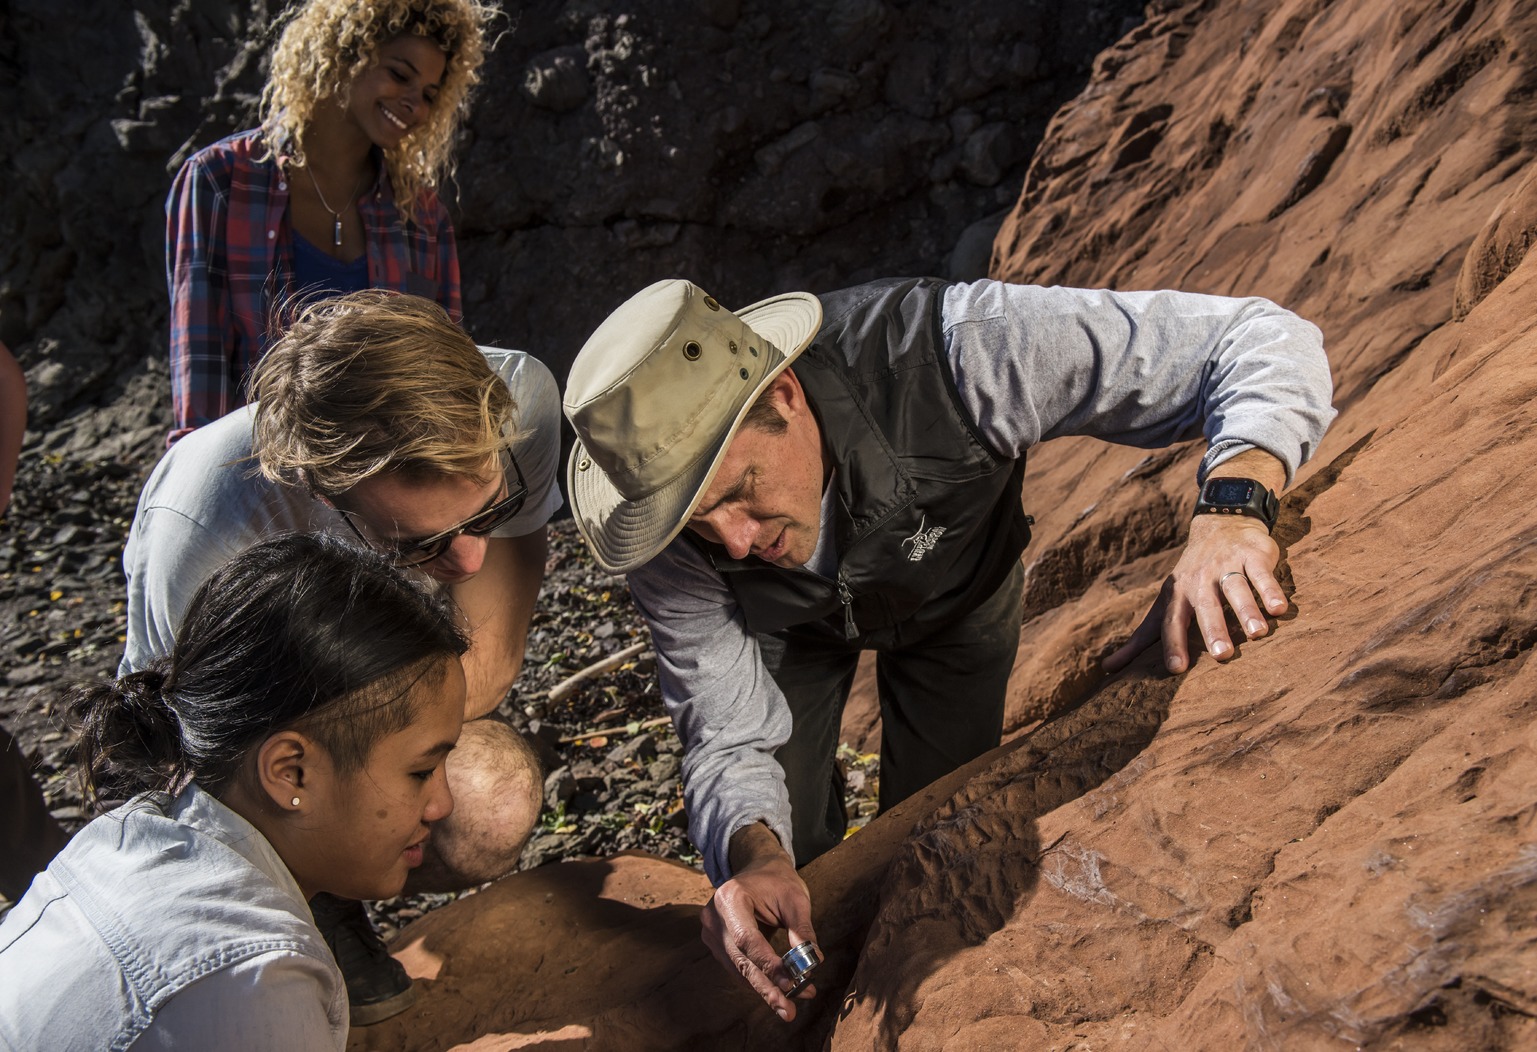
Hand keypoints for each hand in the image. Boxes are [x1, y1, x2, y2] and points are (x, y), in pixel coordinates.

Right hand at [700, 823, 819, 1020]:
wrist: (757, 868)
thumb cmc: (778, 881)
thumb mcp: (796, 899)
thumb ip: (802, 930)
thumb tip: (813, 962)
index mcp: (730, 898)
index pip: (748, 940)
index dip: (769, 966)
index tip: (792, 986)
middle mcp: (713, 917)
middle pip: (741, 961)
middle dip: (767, 988)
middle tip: (789, 1011)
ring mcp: (711, 932)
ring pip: (738, 970)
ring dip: (764, 990)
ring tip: (789, 1007)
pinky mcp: (715, 943)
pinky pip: (736, 968)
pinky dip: (757, 981)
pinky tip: (777, 994)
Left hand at [1104, 511, 1286, 674]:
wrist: (1218, 525)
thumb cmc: (1189, 578)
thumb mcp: (1163, 604)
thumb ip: (1139, 639)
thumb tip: (1106, 668)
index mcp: (1177, 595)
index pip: (1173, 623)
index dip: (1174, 645)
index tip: (1177, 669)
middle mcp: (1200, 581)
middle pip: (1206, 607)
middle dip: (1213, 629)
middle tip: (1222, 655)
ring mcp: (1227, 566)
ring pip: (1236, 589)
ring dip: (1247, 610)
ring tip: (1258, 633)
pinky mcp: (1253, 556)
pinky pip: (1262, 574)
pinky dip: (1271, 590)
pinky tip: (1279, 609)